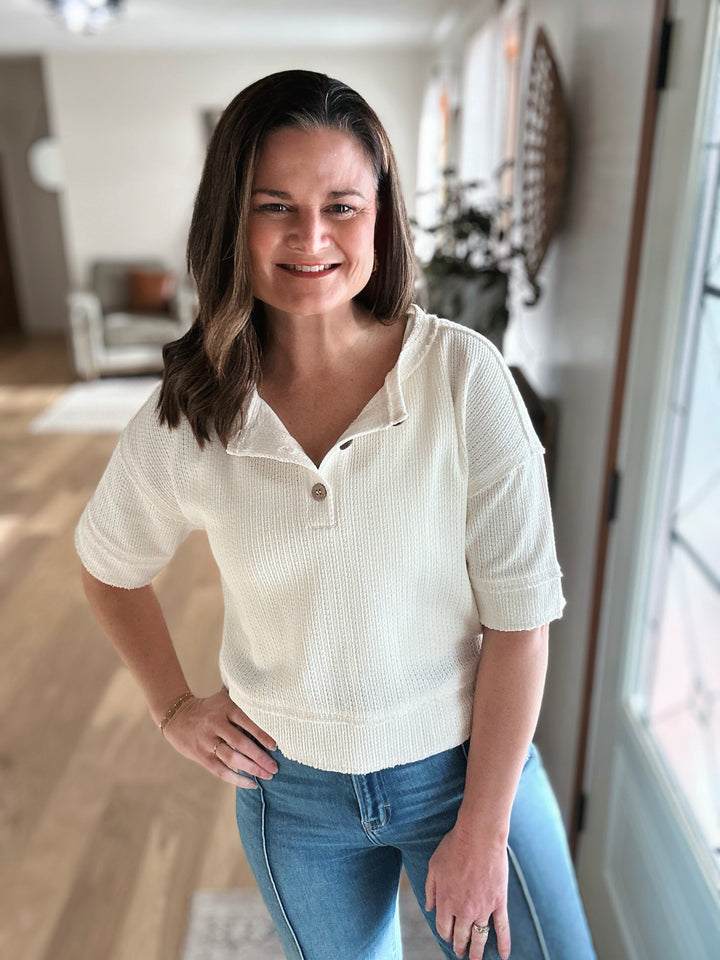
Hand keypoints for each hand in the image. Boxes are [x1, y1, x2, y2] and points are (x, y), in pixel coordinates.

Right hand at [161, 687, 277, 788]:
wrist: (178, 717)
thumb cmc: (211, 707)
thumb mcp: (224, 696)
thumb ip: (243, 694)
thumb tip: (269, 688)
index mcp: (225, 707)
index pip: (247, 721)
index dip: (262, 734)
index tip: (275, 745)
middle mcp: (216, 724)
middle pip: (241, 742)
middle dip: (260, 757)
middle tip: (275, 767)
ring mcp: (207, 741)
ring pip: (232, 758)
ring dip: (251, 769)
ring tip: (267, 775)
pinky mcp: (202, 756)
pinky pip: (221, 771)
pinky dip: (236, 779)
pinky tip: (251, 784)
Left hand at [425, 825, 510, 959]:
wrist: (478, 837)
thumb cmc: (454, 847)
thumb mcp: (433, 866)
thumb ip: (430, 889)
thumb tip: (429, 908)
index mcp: (445, 901)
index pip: (443, 928)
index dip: (445, 934)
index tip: (447, 937)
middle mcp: (463, 910)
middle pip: (461, 936)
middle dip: (460, 946)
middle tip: (460, 952)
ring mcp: (482, 908)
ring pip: (479, 937)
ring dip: (477, 951)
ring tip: (476, 959)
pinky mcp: (498, 902)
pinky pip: (502, 927)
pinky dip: (504, 943)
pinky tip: (505, 955)